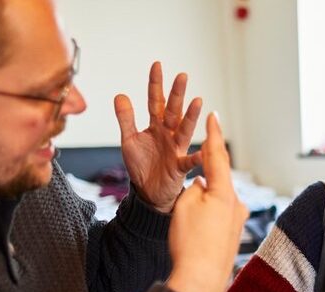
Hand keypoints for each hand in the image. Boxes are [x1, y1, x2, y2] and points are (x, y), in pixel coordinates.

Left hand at [114, 62, 202, 212]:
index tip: (157, 65)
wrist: (148, 192)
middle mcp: (168, 134)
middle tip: (182, 76)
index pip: (155, 101)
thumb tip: (120, 95)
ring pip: (184, 130)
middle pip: (173, 111)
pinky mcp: (179, 167)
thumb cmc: (142, 166)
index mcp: (156, 126)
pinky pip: (188, 161)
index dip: (155, 84)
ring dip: (191, 117)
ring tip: (198, 102)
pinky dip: (196, 157)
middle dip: (177, 94)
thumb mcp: (129, 141)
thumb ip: (126, 119)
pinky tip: (203, 151)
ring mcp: (175, 149)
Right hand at [166, 113, 248, 291]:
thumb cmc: (189, 243)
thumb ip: (195, 188)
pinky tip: (198, 227)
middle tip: (198, 169)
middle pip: (219, 179)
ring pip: (218, 200)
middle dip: (206, 173)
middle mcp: (236, 204)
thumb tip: (203, 185)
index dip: (212, 135)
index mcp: (224, 192)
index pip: (217, 156)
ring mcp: (237, 221)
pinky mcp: (234, 236)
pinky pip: (219, 217)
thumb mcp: (184, 206)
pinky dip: (207, 215)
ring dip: (204, 199)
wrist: (201, 281)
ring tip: (189, 217)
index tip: (213, 116)